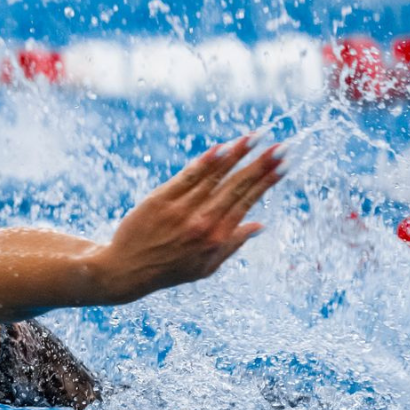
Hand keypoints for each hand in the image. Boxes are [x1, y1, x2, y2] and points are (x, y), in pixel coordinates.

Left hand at [95, 135, 287, 301]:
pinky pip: (186, 176)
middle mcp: (202, 222)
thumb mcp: (206, 267)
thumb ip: (233, 244)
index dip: (266, 182)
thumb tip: (260, 225)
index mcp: (217, 237)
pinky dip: (204, 161)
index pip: (247, 201)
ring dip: (236, 155)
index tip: (283, 165)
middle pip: (236, 186)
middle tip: (279, 147)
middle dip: (260, 165)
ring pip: (214, 176)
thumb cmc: (169, 270)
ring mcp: (180, 209)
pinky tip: (220, 147)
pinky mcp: (159, 200)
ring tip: (253, 138)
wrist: (126, 271)